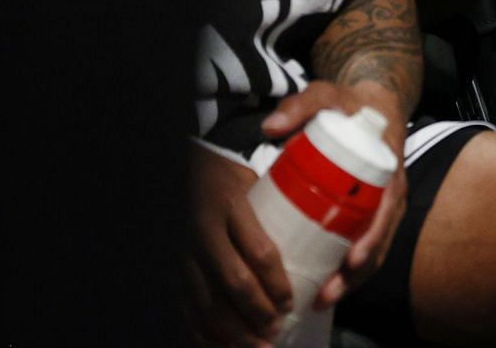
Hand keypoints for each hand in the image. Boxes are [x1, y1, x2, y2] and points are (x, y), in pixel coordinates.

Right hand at [186, 146, 288, 347]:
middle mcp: (204, 230)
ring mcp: (183, 252)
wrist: (181, 166)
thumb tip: (324, 236)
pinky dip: (202, 333)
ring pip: (206, 303)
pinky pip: (184, 307)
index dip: (276, 284)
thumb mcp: (255, 178)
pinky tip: (221, 347)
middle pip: (234, 284)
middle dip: (258, 315)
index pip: (259, 252)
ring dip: (233, 333)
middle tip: (276, 333)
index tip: (290, 303)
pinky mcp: (171, 267)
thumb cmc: (230, 173)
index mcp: (231, 205)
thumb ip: (281, 204)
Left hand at [261, 82, 408, 309]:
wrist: (371, 103)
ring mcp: (382, 207)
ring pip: (374, 250)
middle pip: (380, 242)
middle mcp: (390, 195)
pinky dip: (349, 268)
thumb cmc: (348, 104)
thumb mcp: (326, 95)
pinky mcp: (370, 214)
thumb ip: (301, 105)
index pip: (385, 212)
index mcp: (387, 170)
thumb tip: (270, 127)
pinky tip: (326, 284)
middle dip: (356, 274)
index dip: (372, 239)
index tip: (352, 260)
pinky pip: (366, 245)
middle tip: (327, 293)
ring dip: (352, 279)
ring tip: (322, 299)